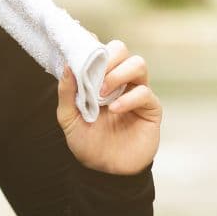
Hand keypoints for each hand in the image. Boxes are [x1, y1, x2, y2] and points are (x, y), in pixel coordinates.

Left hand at [56, 39, 161, 174]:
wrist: (104, 171)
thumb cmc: (87, 142)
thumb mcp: (68, 118)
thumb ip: (66, 93)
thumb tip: (67, 66)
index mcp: (99, 78)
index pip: (100, 50)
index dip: (91, 45)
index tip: (80, 49)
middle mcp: (119, 80)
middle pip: (121, 49)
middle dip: (108, 57)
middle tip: (96, 75)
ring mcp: (136, 92)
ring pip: (138, 63)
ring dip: (119, 73)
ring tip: (103, 92)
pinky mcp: (150, 108)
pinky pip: (145, 92)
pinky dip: (129, 98)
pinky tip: (115, 109)